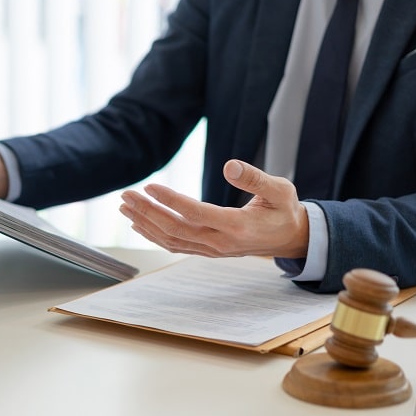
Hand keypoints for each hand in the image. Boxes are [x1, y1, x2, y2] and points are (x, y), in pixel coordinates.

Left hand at [119, 159, 309, 258]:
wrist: (290, 237)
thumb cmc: (284, 209)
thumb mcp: (280, 189)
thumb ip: (255, 178)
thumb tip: (230, 165)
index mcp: (237, 226)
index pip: (196, 213)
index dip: (171, 200)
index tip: (150, 186)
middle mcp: (220, 242)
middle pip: (175, 229)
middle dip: (147, 211)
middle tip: (127, 194)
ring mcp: (211, 249)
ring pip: (171, 239)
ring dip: (145, 222)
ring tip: (125, 206)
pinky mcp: (206, 250)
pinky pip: (175, 245)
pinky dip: (154, 235)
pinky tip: (138, 223)